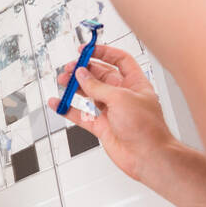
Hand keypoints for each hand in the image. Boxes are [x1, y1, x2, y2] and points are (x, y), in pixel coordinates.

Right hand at [47, 44, 174, 182]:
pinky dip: (68, 109)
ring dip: (75, 87)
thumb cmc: (147, 129)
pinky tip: (58, 103)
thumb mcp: (121, 99)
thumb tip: (83, 74)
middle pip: (100, 76)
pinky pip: (81, 114)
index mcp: (135, 84)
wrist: (147, 156)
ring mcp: (112, 111)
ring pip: (89, 94)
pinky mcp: (102, 126)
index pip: (120, 61)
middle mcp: (123, 96)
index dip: (104, 53)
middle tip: (70, 68)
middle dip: (84, 70)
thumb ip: (98, 86)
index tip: (87, 50)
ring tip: (63, 82)